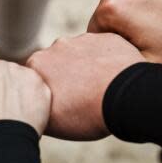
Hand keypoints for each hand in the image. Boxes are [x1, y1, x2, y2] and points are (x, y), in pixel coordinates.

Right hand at [27, 34, 142, 140]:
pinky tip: (115, 80)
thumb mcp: (50, 123)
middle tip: (81, 98)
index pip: (37, 77)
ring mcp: (85, 40)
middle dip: (66, 76)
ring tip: (101, 91)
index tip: (61, 103)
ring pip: (82, 55)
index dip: (49, 91)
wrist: (125, 98)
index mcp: (37, 64)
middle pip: (58, 62)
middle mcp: (57, 46)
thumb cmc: (85, 113)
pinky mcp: (109, 39)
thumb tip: (36, 109)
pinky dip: (108, 63)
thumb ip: (37, 110)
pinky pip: (105, 51)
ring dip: (88, 69)